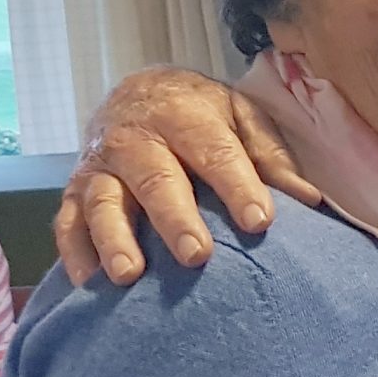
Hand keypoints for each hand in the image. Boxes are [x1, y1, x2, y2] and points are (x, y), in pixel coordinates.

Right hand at [54, 67, 318, 287]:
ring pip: (102, 202)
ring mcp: (100, 166)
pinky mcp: (74, 191)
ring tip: (130, 275)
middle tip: (196, 256)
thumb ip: (272, 157)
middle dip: (174, 218)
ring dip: (114, 239)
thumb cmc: (202, 115)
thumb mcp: (241, 116)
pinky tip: (88, 283)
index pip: (215, 152)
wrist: (138, 93)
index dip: (237, 186)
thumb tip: (310, 200)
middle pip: (155, 179)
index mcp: (184, 115)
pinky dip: (74, 252)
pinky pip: (67, 221)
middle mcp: (135, 139)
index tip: (259, 222)